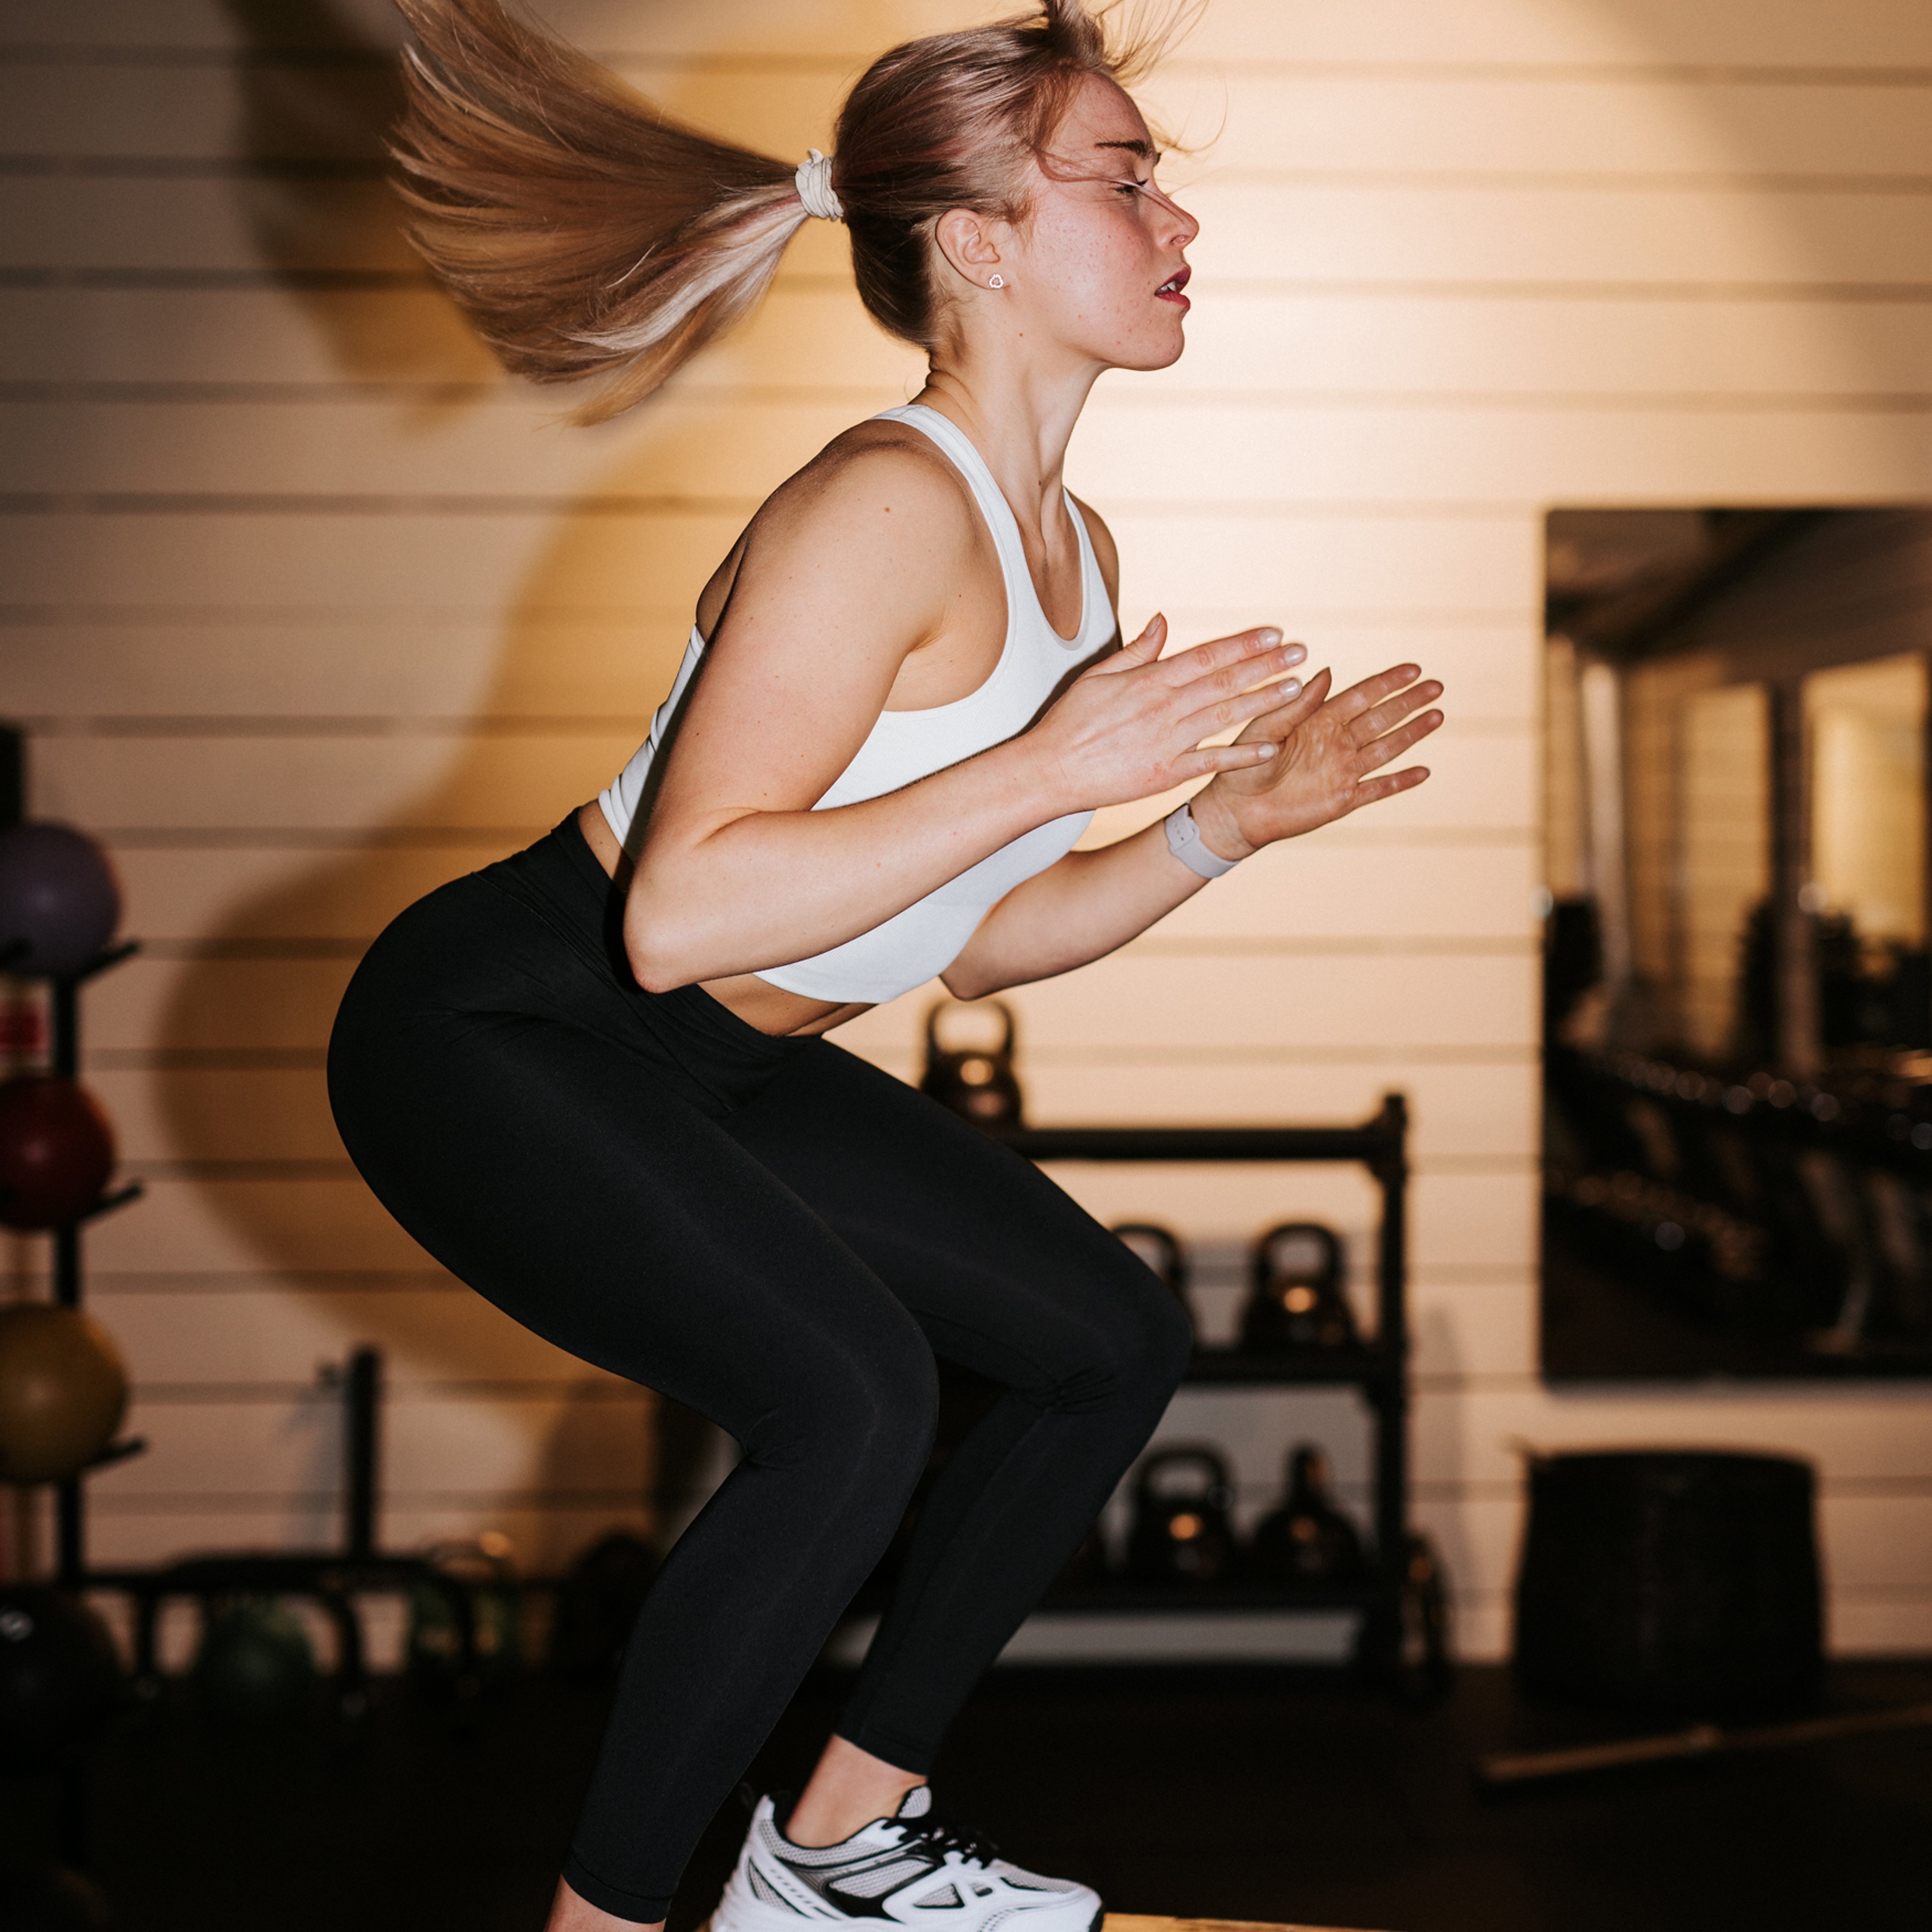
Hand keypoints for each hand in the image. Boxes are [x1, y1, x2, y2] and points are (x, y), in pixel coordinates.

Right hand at [1032, 615, 1305, 811]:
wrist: (1051, 770)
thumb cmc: (1071, 722)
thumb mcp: (1099, 675)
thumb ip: (1138, 650)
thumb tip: (1163, 620)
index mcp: (1150, 680)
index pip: (1207, 655)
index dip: (1244, 644)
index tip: (1274, 634)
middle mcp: (1164, 707)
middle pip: (1225, 680)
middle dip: (1266, 665)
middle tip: (1300, 653)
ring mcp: (1167, 741)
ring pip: (1224, 715)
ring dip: (1263, 701)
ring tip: (1296, 689)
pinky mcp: (1166, 774)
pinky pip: (1210, 761)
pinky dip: (1241, 755)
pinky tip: (1270, 747)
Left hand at [1189, 662, 1442, 858]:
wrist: (1237, 811)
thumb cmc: (1244, 766)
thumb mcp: (1266, 728)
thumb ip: (1298, 704)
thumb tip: (1327, 671)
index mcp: (1319, 720)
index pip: (1361, 696)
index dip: (1387, 682)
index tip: (1413, 669)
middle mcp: (1337, 742)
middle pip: (1381, 717)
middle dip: (1409, 702)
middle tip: (1437, 686)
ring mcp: (1343, 771)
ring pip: (1386, 748)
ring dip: (1412, 733)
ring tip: (1438, 716)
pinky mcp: (1343, 799)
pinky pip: (1378, 789)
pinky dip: (1401, 782)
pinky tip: (1424, 772)